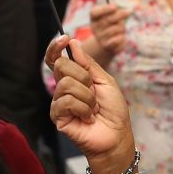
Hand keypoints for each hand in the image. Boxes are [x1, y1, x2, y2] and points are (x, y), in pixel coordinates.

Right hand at [46, 36, 133, 163]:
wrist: (116, 135)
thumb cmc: (113, 110)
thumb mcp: (105, 81)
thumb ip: (88, 63)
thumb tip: (73, 43)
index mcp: (74, 77)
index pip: (57, 59)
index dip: (56, 47)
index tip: (64, 38)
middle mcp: (64, 88)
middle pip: (61, 66)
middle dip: (83, 76)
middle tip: (93, 91)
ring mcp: (59, 101)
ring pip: (65, 84)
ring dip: (86, 96)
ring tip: (93, 108)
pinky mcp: (57, 116)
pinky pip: (66, 101)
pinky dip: (83, 108)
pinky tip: (87, 117)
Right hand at [89, 4, 128, 54]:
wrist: (110, 42)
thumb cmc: (113, 24)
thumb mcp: (114, 15)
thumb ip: (119, 10)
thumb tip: (129, 9)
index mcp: (94, 18)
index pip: (95, 12)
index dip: (105, 9)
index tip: (115, 7)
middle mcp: (94, 27)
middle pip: (108, 19)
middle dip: (121, 15)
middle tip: (129, 12)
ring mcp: (99, 37)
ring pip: (116, 29)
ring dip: (122, 26)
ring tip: (121, 28)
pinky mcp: (106, 45)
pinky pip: (118, 39)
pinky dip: (122, 36)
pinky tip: (121, 36)